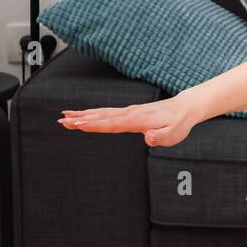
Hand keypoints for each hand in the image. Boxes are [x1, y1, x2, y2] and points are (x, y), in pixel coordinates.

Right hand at [58, 96, 198, 147]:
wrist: (185, 108)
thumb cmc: (179, 124)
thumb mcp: (174, 134)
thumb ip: (161, 137)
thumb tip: (148, 138)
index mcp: (137, 121)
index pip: (112, 124)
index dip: (94, 125)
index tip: (77, 124)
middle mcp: (130, 114)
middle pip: (101, 117)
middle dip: (81, 119)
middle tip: (61, 121)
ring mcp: (129, 111)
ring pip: (102, 113)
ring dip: (83, 114)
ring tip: (64, 116)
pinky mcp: (129, 112)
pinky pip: (107, 112)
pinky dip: (93, 112)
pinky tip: (84, 114)